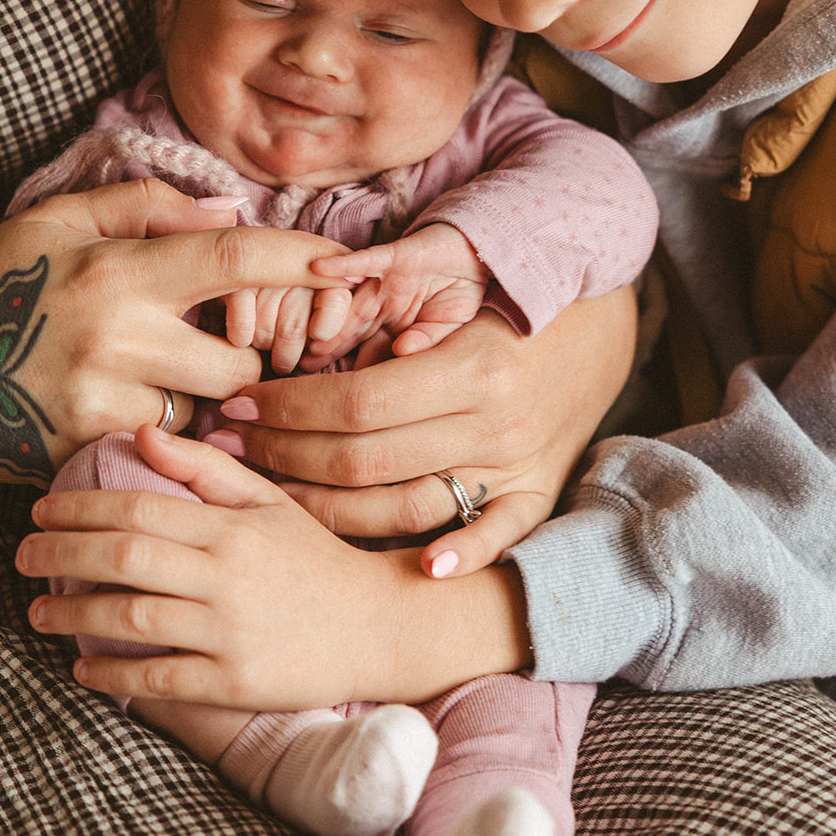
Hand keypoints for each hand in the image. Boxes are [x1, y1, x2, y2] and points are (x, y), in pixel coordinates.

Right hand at [0, 180, 349, 484]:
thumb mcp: (59, 219)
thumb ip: (147, 205)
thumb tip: (229, 212)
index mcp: (120, 268)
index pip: (234, 258)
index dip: (299, 261)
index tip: (347, 267)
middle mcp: (120, 335)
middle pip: (242, 360)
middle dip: (253, 358)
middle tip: (240, 348)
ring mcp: (104, 399)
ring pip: (206, 411)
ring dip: (207, 399)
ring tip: (170, 378)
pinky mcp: (89, 447)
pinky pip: (162, 445)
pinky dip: (165, 430)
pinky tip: (137, 410)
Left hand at [16, 426, 530, 708]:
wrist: (383, 626)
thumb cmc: (319, 560)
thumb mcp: (271, 503)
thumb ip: (208, 468)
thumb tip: (145, 433)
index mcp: (232, 526)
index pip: (139, 506)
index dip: (80, 506)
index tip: (40, 509)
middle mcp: (227, 575)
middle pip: (123, 556)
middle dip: (59, 554)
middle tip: (20, 556)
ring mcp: (230, 631)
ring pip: (130, 618)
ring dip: (72, 614)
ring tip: (39, 611)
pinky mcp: (235, 682)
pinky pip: (158, 678)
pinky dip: (111, 675)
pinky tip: (82, 670)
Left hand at [205, 284, 638, 575]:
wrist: (604, 317)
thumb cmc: (515, 286)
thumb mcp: (458, 264)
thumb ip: (389, 267)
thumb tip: (318, 268)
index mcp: (472, 365)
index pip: (358, 402)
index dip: (288, 407)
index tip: (239, 402)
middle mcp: (494, 425)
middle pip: (368, 460)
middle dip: (286, 458)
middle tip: (231, 449)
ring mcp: (517, 465)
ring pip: (408, 508)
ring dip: (330, 510)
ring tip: (270, 494)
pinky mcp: (537, 491)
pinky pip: (496, 537)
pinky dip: (460, 556)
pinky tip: (416, 571)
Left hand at [304, 223, 487, 368]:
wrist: (476, 249)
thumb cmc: (462, 289)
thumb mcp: (450, 325)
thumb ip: (428, 339)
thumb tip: (403, 352)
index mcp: (395, 326)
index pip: (369, 351)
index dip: (350, 369)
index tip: (324, 391)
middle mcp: (384, 305)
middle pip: (351, 329)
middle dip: (328, 345)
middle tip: (301, 363)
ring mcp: (386, 281)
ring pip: (352, 300)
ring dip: (328, 314)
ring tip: (306, 330)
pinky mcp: (394, 256)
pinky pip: (366, 259)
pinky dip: (344, 264)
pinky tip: (319, 268)